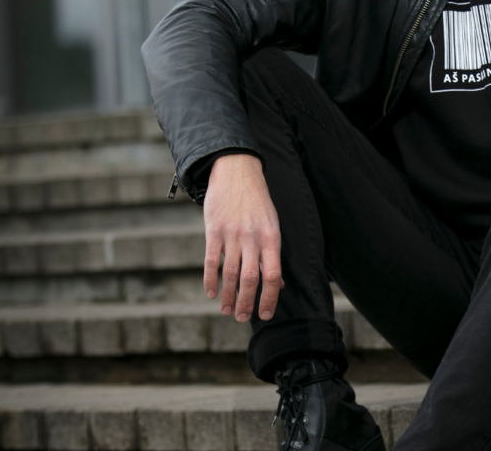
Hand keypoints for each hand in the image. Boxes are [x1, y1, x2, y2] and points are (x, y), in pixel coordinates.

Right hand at [203, 154, 283, 321]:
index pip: (273, 275)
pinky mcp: (214, 231)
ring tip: (227, 310)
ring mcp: (232, 234)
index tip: (265, 314)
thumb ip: (272, 254)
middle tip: (242, 318)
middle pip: (251, 279)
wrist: (237, 172)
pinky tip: (211, 293)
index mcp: (271, 237)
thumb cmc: (257, 201)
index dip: (270, 298)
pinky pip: (212, 261)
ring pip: (231, 274)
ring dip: (228, 297)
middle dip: (247, 303)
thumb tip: (278, 283)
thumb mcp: (271, 224)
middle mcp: (252, 238)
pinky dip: (211, 280)